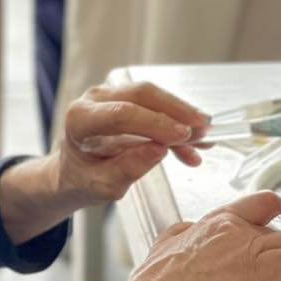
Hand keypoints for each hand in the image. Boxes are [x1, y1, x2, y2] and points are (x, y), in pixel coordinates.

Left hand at [50, 81, 209, 209]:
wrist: (74, 172)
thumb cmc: (84, 179)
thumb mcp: (103, 185)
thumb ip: (129, 168)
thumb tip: (160, 150)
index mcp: (80, 120)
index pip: (121, 114)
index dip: (156, 123)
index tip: (183, 136)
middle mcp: (93, 99)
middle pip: (141, 95)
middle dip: (177, 111)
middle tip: (204, 128)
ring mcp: (110, 95)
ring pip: (153, 96)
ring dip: (182, 115)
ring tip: (205, 138)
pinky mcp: (125, 99)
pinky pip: (156, 105)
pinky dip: (177, 123)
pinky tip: (194, 146)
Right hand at [126, 191, 280, 280]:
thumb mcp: (166, 243)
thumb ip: (184, 234)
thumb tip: (191, 233)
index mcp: (212, 222)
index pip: (251, 205)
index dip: (269, 210)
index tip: (276, 215)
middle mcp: (232, 229)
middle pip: (274, 223)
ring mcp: (246, 248)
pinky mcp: (255, 271)